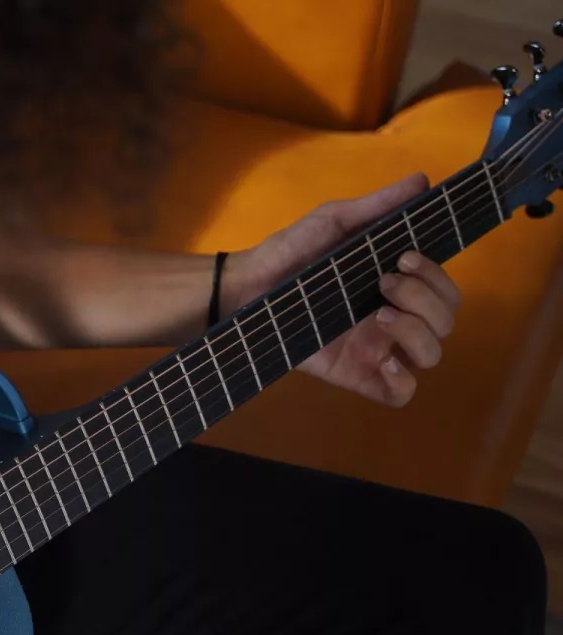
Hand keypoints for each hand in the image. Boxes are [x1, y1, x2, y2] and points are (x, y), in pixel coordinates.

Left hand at [223, 173, 461, 406]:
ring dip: (419, 333)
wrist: (246, 285)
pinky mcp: (355, 374)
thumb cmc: (290, 252)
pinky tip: (387, 363)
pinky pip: (399, 394)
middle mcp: (393, 317)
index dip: (437, 276)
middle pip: (446, 321)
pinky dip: (405, 383)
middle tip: (384, 282)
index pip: (445, 289)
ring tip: (380, 316)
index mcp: (396, 284)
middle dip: (428, 299)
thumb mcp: (333, 221)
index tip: (404, 257)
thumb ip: (378, 206)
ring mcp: (376, 348)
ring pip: (431, 355)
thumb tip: (422, 180)